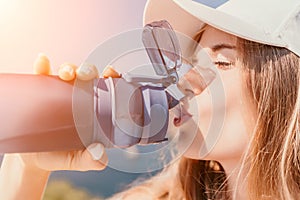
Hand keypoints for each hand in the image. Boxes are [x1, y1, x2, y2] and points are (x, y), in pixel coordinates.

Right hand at [0, 54, 115, 199]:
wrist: (35, 159)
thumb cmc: (61, 156)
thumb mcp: (77, 160)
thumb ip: (90, 160)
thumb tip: (99, 153)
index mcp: (93, 108)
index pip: (106, 87)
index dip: (111, 77)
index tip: (111, 73)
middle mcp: (78, 96)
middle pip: (87, 75)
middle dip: (88, 70)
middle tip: (86, 75)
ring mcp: (59, 92)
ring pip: (67, 72)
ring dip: (68, 68)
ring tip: (66, 74)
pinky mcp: (40, 91)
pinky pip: (42, 75)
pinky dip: (42, 66)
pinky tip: (43, 63)